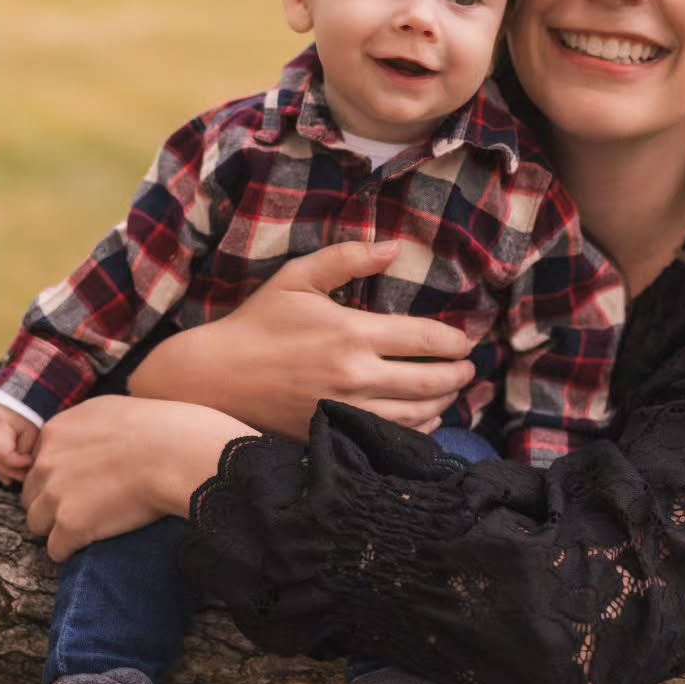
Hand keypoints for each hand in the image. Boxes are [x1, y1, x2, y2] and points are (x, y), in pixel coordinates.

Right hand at [0, 400, 38, 485]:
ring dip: (4, 472)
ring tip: (20, 478)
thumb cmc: (27, 412)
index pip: (2, 453)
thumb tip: (25, 470)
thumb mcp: (31, 428)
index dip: (17, 462)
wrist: (13, 395)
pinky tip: (8, 478)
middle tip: (27, 475)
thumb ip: (27, 449)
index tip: (31, 461)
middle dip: (11, 470)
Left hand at [21, 397, 253, 562]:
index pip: (37, 463)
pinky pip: (57, 550)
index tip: (78, 484)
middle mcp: (46, 463)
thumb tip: (83, 440)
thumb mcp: (109, 409)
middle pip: (32, 495)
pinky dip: (72, 550)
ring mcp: (55, 495)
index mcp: (54, 432)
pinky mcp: (70, 526)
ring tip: (86, 528)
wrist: (175, 453)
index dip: (56, 477)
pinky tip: (91, 544)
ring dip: (58, 528)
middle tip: (82, 508)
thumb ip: (82, 426)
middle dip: (52, 503)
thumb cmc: (157, 427)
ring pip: (38, 523)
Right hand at [127, 239, 475, 438]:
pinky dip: (417, 429)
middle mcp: (356, 376)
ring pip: (416, 413)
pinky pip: (390, 436)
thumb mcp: (297, 278)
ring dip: (443, 403)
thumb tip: (393, 248)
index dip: (454, 341)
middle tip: (468, 369)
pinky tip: (425, 418)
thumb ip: (347, 259)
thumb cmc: (257, 323)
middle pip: (430, 381)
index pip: (425, 340)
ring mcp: (346, 410)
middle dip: (457, 375)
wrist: (215, 378)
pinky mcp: (335, 433)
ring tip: (452, 392)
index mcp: (352, 333)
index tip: (465, 340)